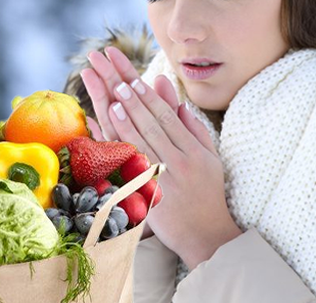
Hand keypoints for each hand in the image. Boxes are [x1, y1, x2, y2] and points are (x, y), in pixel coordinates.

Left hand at [85, 50, 241, 268]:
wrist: (206, 234)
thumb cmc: (207, 191)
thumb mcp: (209, 156)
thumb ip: (193, 127)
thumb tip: (177, 100)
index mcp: (193, 151)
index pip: (167, 118)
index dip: (149, 98)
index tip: (134, 80)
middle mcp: (178, 163)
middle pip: (151, 126)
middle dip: (132, 101)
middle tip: (116, 81)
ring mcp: (163, 181)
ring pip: (140, 145)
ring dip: (124, 121)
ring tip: (111, 100)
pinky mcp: (149, 197)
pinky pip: (130, 171)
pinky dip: (117, 152)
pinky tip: (106, 138)